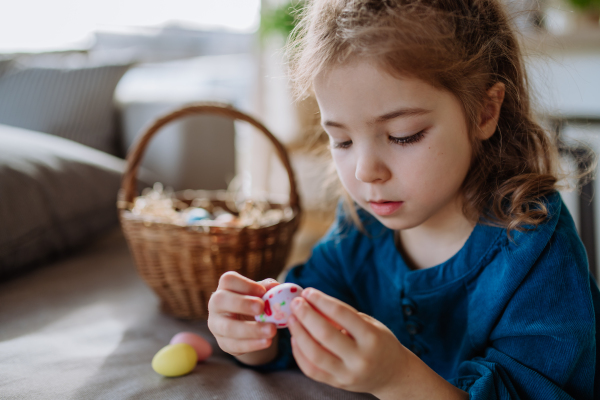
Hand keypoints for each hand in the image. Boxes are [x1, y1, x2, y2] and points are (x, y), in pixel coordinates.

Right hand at [207, 271, 278, 356]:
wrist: (248, 326)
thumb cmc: (253, 303)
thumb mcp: (260, 294)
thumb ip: (268, 288)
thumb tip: (276, 287)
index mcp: (225, 287)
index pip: (228, 280)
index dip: (245, 284)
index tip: (263, 291)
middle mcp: (215, 304)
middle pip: (220, 300)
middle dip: (242, 304)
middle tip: (262, 308)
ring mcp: (216, 325)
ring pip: (228, 327)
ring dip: (252, 329)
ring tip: (272, 330)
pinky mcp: (223, 343)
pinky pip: (235, 345)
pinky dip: (253, 344)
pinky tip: (267, 341)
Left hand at [287, 288, 408, 395]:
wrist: (392, 375)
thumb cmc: (380, 342)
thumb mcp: (370, 324)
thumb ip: (343, 315)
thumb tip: (312, 301)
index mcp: (371, 337)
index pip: (341, 314)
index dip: (321, 300)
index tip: (308, 292)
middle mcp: (360, 358)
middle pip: (325, 334)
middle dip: (306, 315)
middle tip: (296, 303)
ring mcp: (348, 374)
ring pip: (314, 354)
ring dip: (298, 334)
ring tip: (292, 319)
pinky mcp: (337, 384)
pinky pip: (311, 370)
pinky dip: (299, 353)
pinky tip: (295, 339)